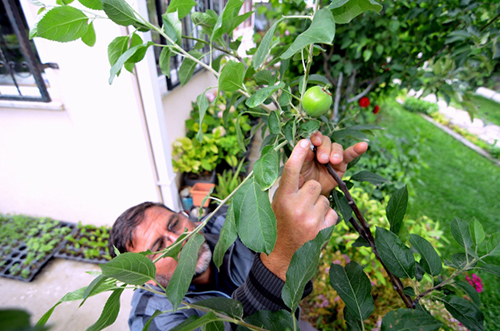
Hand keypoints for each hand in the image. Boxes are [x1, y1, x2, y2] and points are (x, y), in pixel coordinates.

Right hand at [261, 139, 337, 279]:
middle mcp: (294, 207)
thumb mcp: (278, 203)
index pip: (289, 170)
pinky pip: (332, 213)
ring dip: (319, 206)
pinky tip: (315, 227)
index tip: (306, 140)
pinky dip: (326, 218)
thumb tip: (301, 162)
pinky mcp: (321, 229)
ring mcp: (309, 219)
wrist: (284, 256)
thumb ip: (289, 186)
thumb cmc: (280, 224)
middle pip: (313, 184)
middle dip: (311, 192)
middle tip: (303, 205)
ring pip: (324, 199)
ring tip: (307, 218)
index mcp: (281, 198)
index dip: (298, 154)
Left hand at [300, 131, 367, 195]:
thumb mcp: (297, 169)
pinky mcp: (342, 163)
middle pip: (326, 141)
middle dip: (325, 148)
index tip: (316, 142)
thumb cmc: (301, 181)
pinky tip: (363, 146)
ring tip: (334, 161)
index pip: (314, 138)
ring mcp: (332, 156)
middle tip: (323, 159)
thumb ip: (301, 157)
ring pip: (336, 147)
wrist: (311, 197)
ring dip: (336, 152)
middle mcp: (321, 149)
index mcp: (309, 148)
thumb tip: (306, 144)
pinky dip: (356, 150)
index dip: (316, 137)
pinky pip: (350, 154)